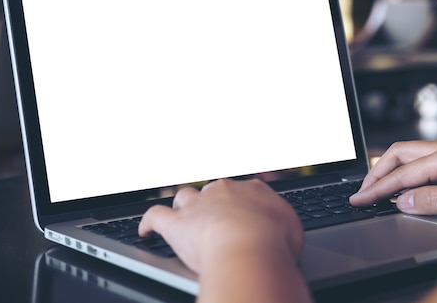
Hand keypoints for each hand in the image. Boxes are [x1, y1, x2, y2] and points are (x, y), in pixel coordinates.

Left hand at [138, 178, 310, 302]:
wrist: (248, 245)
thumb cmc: (274, 240)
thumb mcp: (292, 231)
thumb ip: (283, 227)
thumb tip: (283, 233)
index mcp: (252, 190)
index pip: (246, 190)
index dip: (244, 202)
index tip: (246, 211)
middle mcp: (223, 191)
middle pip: (214, 190)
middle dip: (214, 202)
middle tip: (218, 218)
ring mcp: (198, 205)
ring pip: (184, 196)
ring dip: (183, 206)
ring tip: (183, 217)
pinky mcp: (175, 224)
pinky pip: (155, 216)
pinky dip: (148, 223)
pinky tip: (145, 231)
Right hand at [349, 139, 436, 221]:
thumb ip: (432, 200)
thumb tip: (402, 201)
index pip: (403, 173)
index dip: (379, 188)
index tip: (361, 199)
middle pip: (400, 153)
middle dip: (377, 172)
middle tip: (362, 190)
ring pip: (410, 154)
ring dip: (391, 170)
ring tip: (376, 187)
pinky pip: (423, 160)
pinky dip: (407, 172)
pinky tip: (404, 184)